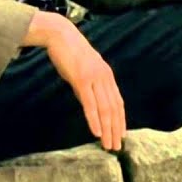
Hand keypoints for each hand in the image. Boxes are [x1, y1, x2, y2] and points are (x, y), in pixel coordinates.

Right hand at [34, 13, 126, 150]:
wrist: (60, 34)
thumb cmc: (69, 52)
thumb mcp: (83, 69)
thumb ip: (89, 85)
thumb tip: (89, 103)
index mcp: (106, 75)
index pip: (118, 103)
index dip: (120, 120)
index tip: (121, 135)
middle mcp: (104, 78)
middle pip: (114, 109)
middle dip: (115, 129)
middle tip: (116, 146)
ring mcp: (94, 78)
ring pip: (104, 109)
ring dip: (107, 129)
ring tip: (108, 144)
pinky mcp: (82, 80)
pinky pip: (90, 104)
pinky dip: (94, 119)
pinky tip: (96, 132)